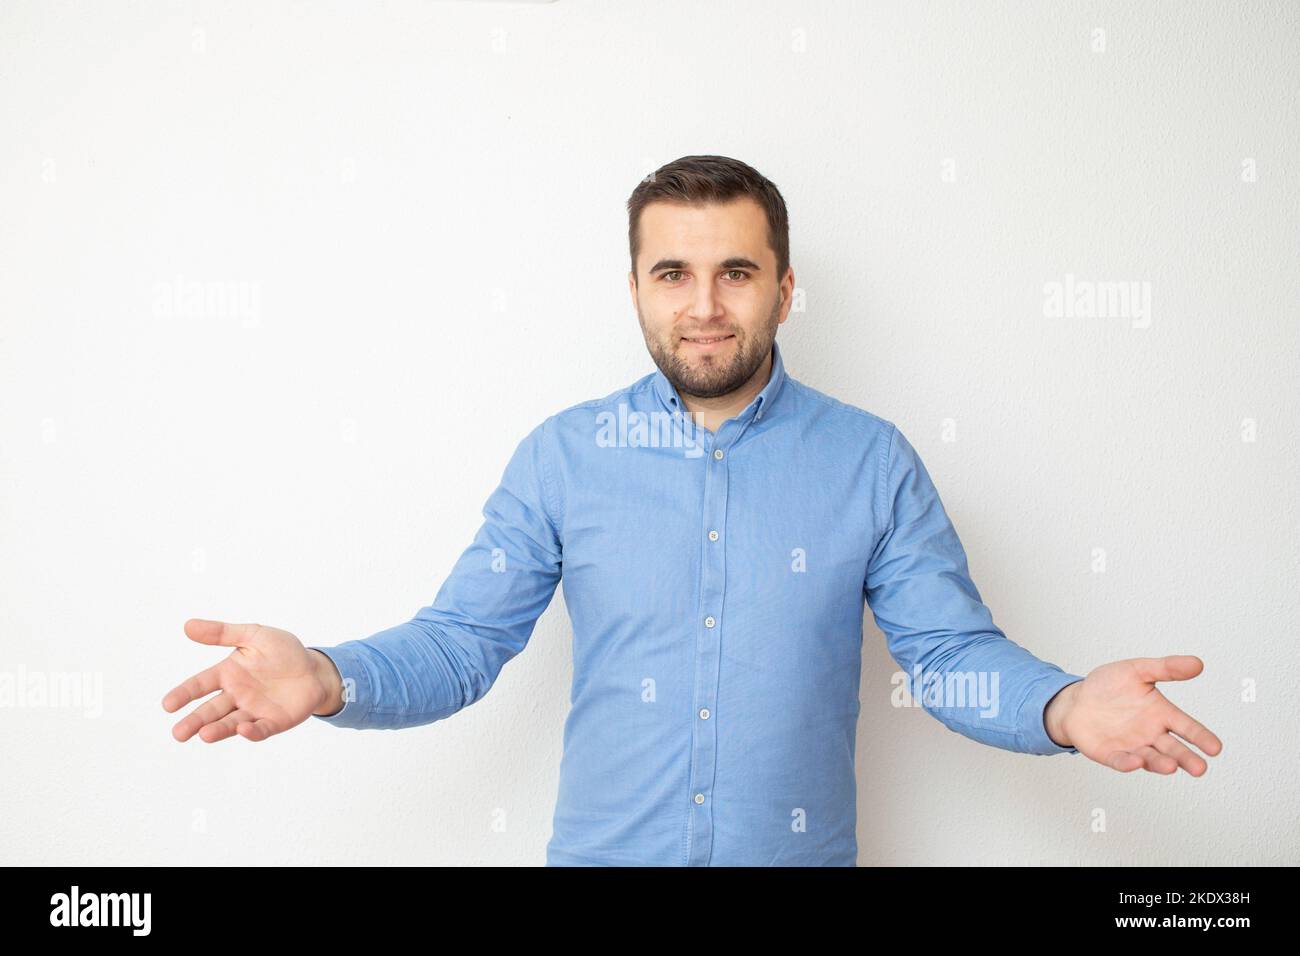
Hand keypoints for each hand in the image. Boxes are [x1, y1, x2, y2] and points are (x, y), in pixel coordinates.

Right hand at [162, 619, 339, 742]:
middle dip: (195, 721)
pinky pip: (261, 729)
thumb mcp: (254, 635)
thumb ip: (222, 633)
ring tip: (203, 735)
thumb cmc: (283, 651)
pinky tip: (243, 729)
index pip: (200, 684)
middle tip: (178, 733)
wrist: (315, 668)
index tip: (167, 704)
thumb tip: (187, 625)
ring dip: (217, 730)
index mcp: (228, 674)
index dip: (184, 694)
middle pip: (211, 710)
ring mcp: (254, 710)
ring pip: (231, 723)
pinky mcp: (274, 721)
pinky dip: (251, 731)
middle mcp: (237, 695)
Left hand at [1047, 655, 1221, 774]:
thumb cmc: (1108, 686)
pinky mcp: (1111, 754)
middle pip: (1174, 749)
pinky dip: (1128, 763)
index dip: (1201, 737)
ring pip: (1151, 759)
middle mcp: (1151, 734)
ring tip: (1171, 766)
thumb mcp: (1136, 670)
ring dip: (1161, 763)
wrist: (1075, 699)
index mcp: (1161, 714)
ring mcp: (1132, 746)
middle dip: (1186, 758)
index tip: (1216, 748)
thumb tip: (1197, 663)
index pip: (1187, 727)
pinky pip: (1121, 760)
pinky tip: (1135, 762)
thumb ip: (1165, 668)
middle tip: (1200, 768)